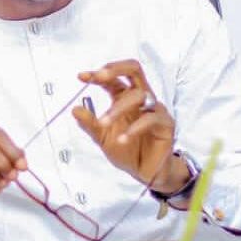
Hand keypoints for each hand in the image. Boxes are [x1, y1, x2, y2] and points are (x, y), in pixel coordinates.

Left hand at [72, 59, 189, 192]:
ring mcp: (155, 109)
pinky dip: (134, 128)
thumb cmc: (126, 150)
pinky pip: (151, 119)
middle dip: (116, 69)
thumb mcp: (102, 138)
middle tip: (99, 76)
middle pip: (134, 70)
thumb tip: (75, 109)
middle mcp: (141, 98)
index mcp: (124, 97)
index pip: (113, 78)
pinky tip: (122, 139)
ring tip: (103, 123)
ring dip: (118, 108)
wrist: (144, 172)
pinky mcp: (166, 124)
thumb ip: (89, 124)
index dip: (98, 74)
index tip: (82, 76)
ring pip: (139, 95)